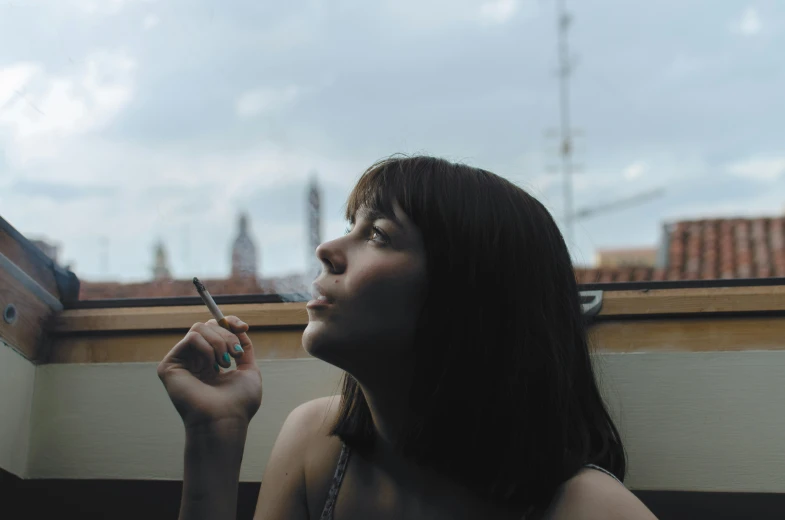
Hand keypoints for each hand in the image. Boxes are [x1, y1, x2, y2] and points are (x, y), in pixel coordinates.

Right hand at [157, 316, 262, 431]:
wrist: (225, 420)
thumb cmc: (239, 403)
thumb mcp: (249, 370)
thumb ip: (244, 348)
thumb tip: (239, 328)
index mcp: (210, 363)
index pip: (214, 330)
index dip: (229, 323)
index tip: (244, 327)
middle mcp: (194, 361)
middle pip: (208, 326)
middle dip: (227, 335)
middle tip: (236, 354)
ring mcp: (181, 363)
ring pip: (199, 328)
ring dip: (219, 342)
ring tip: (224, 364)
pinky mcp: (169, 366)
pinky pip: (191, 338)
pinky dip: (206, 347)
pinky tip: (210, 367)